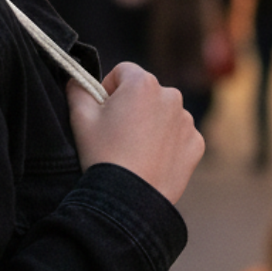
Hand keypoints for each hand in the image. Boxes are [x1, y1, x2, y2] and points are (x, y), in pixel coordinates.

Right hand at [66, 62, 204, 204]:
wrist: (128, 198)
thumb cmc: (102, 155)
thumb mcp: (79, 118)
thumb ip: (77, 90)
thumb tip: (76, 80)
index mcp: (142, 83)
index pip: (123, 72)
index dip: (108, 90)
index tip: (102, 112)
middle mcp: (171, 96)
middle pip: (145, 93)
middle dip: (131, 107)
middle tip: (115, 135)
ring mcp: (187, 121)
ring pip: (163, 114)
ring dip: (150, 124)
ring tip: (133, 151)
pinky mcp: (196, 144)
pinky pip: (178, 136)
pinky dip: (166, 144)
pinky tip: (150, 161)